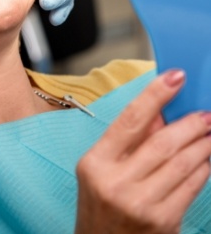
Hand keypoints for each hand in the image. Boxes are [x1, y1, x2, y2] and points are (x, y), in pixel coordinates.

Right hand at [75, 70, 210, 233]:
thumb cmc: (99, 204)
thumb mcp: (101, 168)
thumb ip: (128, 139)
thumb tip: (160, 111)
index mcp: (96, 162)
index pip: (129, 120)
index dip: (154, 95)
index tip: (175, 77)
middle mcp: (116, 182)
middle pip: (162, 142)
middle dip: (190, 124)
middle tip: (205, 113)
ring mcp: (140, 204)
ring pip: (182, 163)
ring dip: (202, 144)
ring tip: (210, 132)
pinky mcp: (163, 222)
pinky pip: (191, 187)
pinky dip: (203, 168)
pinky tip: (206, 158)